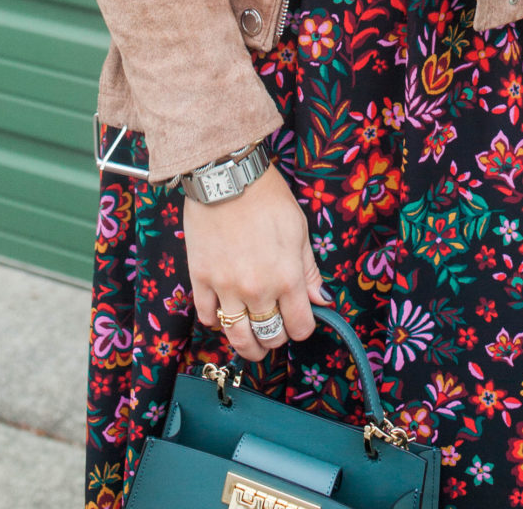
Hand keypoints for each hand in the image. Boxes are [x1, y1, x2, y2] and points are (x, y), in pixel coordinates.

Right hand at [184, 160, 327, 365]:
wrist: (227, 177)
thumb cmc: (268, 198)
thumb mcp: (299, 229)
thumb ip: (310, 270)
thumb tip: (321, 300)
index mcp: (287, 277)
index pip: (300, 326)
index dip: (302, 328)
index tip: (299, 321)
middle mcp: (258, 289)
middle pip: (270, 335)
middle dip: (277, 337)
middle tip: (275, 330)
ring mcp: (226, 286)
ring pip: (237, 336)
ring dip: (248, 345)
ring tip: (252, 342)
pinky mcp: (201, 278)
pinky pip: (207, 315)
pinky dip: (217, 320)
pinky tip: (224, 313)